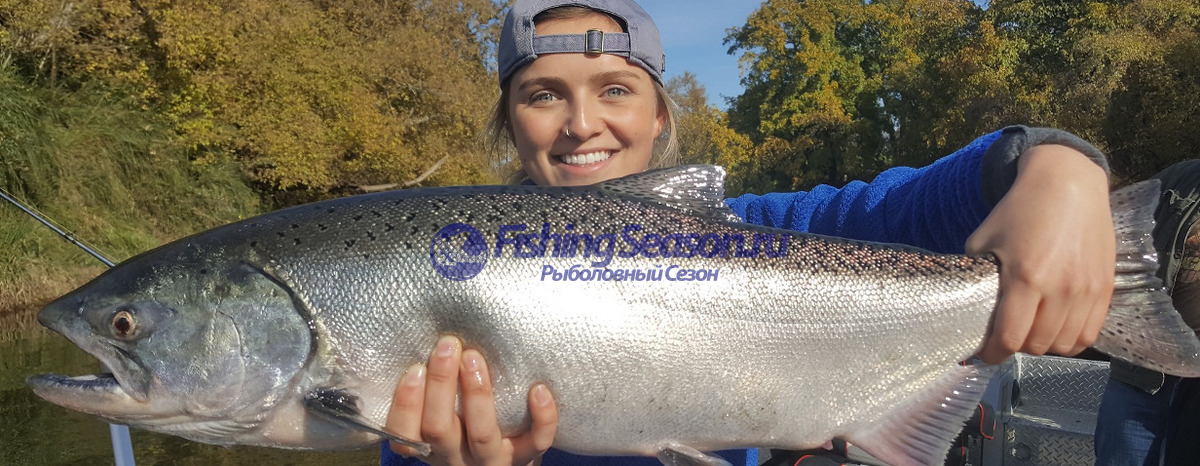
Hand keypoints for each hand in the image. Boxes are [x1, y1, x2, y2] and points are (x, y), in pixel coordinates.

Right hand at [385, 336, 557, 465]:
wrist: (504, 460)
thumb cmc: (465, 426)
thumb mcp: (442, 414)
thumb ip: (434, 389)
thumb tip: (432, 336)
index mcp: (428, 445)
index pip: (405, 434)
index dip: (406, 404)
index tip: (415, 367)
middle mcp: (455, 457)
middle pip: (439, 429)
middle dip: (441, 384)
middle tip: (448, 345)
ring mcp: (491, 459)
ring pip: (482, 435)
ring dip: (477, 393)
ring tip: (474, 356)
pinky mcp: (524, 459)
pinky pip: (535, 442)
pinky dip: (541, 417)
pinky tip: (538, 389)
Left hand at [967, 144, 1114, 363]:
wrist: (1068, 184)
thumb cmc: (1020, 210)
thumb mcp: (983, 239)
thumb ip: (974, 275)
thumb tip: (960, 306)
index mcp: (1026, 277)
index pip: (1010, 338)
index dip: (993, 353)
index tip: (983, 353)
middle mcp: (1060, 288)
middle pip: (1037, 346)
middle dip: (1016, 348)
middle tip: (1005, 337)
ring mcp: (1086, 290)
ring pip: (1065, 345)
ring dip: (1044, 346)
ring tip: (1030, 333)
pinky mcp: (1105, 288)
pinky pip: (1089, 334)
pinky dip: (1070, 341)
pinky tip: (1055, 330)